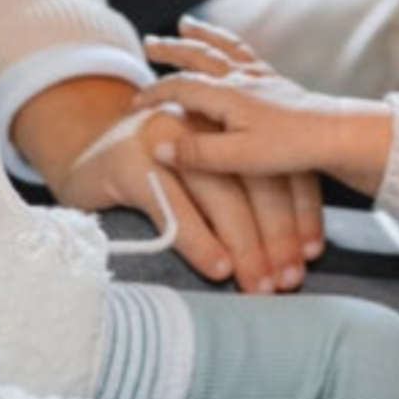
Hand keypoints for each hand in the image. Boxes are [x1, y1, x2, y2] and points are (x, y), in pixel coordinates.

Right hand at [14, 74, 317, 293]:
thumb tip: (292, 242)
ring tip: (258, 282)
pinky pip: (174, 205)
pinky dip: (199, 239)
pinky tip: (216, 266)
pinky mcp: (134, 160)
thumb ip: (245, 182)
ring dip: (246, 242)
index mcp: (228, 116)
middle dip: (277, 234)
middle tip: (286, 281)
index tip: (309, 255)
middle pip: (253, 178)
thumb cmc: (160, 168)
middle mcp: (201, 120)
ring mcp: (166, 138)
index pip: (275, 162)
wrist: (89, 154)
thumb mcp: (209, 167)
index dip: (298, 210)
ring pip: (219, 192)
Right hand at [138, 18, 393, 196]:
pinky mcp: (275, 79)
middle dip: (171, 50)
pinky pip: (245, 51)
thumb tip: (157, 143)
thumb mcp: (238, 158)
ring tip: (185, 24)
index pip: (178, 87)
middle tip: (148, 43)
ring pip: (221, 48)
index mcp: (226, 95)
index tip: (133, 103)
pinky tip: (228, 45)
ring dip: (201, 35)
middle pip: (198, 56)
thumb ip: (196, 152)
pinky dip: (230, 43)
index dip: (153, 93)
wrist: (335, 134)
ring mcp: (259, 75)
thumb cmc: (289, 148)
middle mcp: (239, 78)